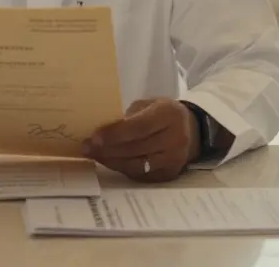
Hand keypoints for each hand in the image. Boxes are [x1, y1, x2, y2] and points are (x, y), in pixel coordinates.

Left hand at [83, 98, 197, 182]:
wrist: (191, 131)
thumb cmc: (163, 114)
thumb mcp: (149, 105)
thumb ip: (128, 116)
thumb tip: (101, 131)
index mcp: (170, 115)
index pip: (139, 127)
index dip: (114, 134)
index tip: (93, 137)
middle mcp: (176, 139)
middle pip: (135, 148)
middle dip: (107, 149)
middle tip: (86, 147)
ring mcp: (174, 159)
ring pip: (136, 165)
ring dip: (111, 161)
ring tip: (94, 155)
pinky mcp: (169, 174)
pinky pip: (140, 174)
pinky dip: (122, 168)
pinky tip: (109, 161)